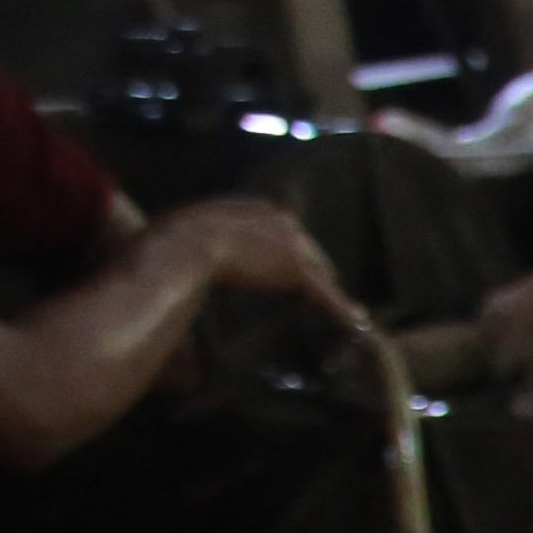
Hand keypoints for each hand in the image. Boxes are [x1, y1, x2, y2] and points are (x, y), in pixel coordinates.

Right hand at [144, 198, 357, 325]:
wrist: (185, 244)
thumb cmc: (174, 238)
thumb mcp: (190, 227)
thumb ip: (204, 235)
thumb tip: (182, 247)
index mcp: (258, 208)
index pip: (287, 232)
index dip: (293, 255)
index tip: (296, 270)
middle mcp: (283, 220)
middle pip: (310, 252)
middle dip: (317, 274)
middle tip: (324, 298)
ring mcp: (294, 243)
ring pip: (321, 273)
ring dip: (331, 294)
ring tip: (348, 315)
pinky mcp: (299, 269)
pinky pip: (326, 294)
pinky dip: (342, 311)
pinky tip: (357, 325)